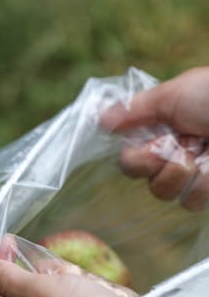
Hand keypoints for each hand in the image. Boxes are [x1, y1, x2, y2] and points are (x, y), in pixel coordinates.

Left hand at [0, 258, 148, 296]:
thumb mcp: (37, 295)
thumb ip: (6, 280)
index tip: (5, 243)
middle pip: (28, 288)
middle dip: (45, 274)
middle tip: (61, 278)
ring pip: (60, 288)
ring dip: (72, 280)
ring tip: (88, 290)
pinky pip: (85, 296)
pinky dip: (94, 290)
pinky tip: (106, 296)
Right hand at [100, 67, 208, 209]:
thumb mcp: (174, 94)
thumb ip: (135, 108)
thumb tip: (100, 120)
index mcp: (163, 129)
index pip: (129, 160)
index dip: (138, 158)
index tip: (157, 141)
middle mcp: (176, 153)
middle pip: (145, 181)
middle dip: (162, 164)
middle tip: (184, 146)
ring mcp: (197, 175)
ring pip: (168, 194)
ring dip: (188, 173)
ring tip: (208, 153)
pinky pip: (194, 202)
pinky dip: (206, 184)